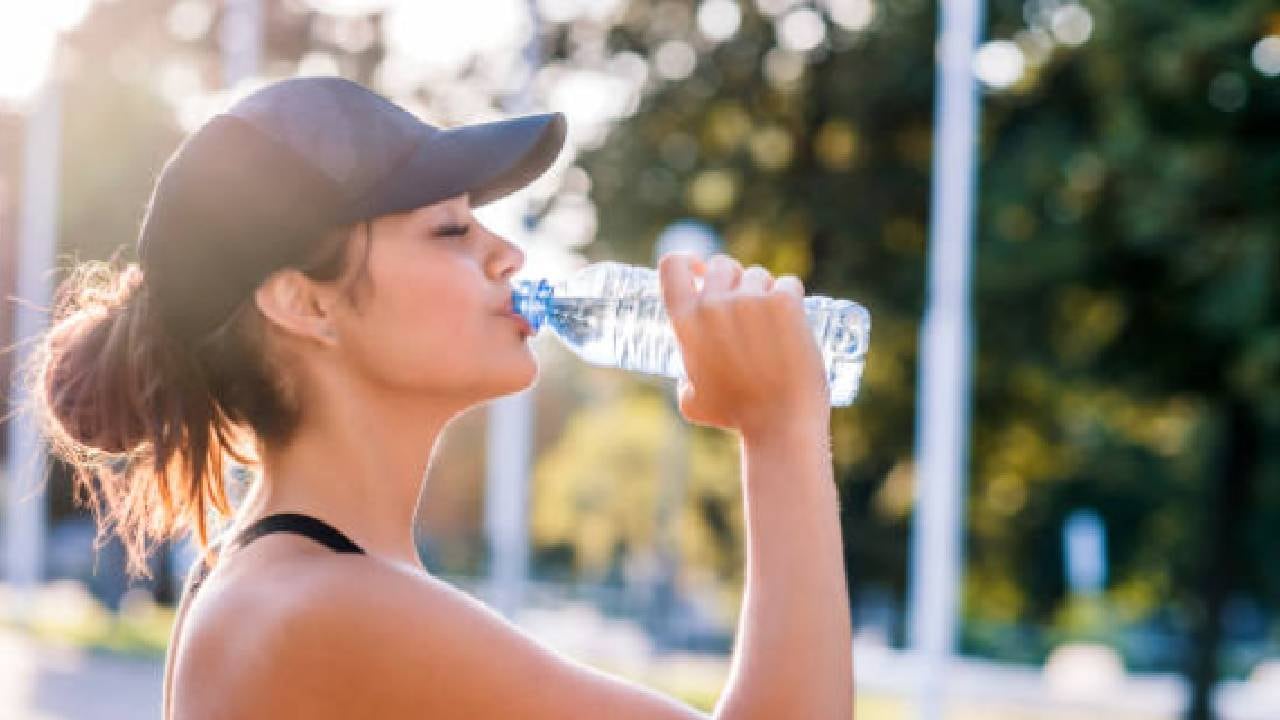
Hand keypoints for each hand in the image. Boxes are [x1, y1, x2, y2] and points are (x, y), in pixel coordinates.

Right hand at [658, 252, 829, 438]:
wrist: (780, 424)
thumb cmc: (736, 416)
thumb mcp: (692, 401)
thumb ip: (685, 378)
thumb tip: (689, 376)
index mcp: (685, 322)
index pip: (673, 265)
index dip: (687, 262)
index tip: (699, 271)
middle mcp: (713, 304)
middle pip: (721, 264)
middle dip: (732, 280)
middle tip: (746, 306)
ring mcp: (750, 300)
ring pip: (757, 274)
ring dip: (764, 290)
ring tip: (772, 323)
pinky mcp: (784, 302)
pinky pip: (788, 283)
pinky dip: (792, 297)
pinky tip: (794, 318)